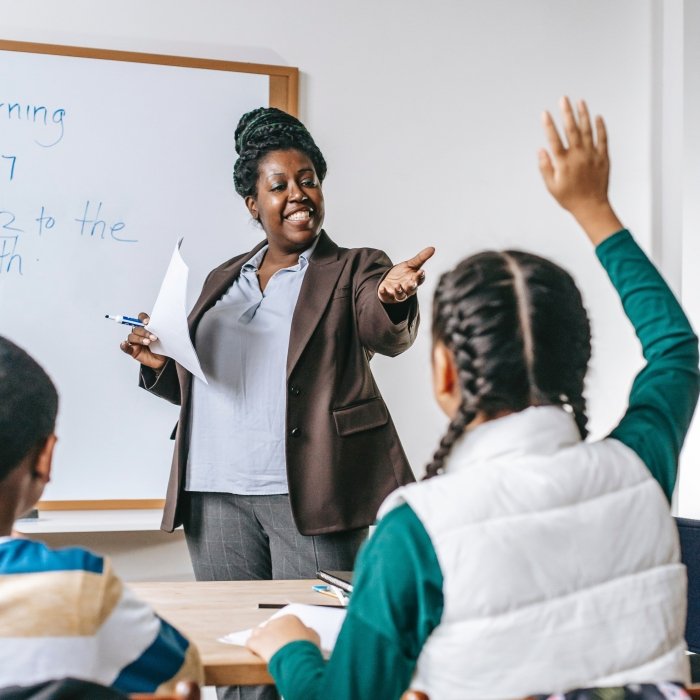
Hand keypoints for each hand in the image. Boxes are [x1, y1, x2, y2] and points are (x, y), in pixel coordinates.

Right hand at [119, 312, 166, 369]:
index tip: (147, 322)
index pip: (141, 318)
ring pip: (132, 337)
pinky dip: (124, 345)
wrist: (163, 360)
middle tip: (153, 337)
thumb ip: (160, 331)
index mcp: (146, 327)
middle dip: (145, 332)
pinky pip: (125, 347)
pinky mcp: (133, 351)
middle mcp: (140, 333)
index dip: (143, 318)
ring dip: (139, 339)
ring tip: (148, 343)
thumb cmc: (163, 348)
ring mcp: (135, 342)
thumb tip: (160, 325)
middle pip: (136, 329)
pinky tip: (124, 344)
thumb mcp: (163, 338)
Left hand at [246, 615, 320, 662]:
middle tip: (277, 647)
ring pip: (258, 632)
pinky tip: (255, 653)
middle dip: (273, 636)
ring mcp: (266, 631)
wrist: (296, 657)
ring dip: (260, 639)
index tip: (287, 641)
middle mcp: (276, 622)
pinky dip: (251, 648)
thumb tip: (306, 632)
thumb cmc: (305, 647)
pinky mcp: (257, 642)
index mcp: (290, 619)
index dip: (286, 633)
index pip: (285, 623)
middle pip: (271, 627)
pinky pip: (250, 643)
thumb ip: (308, 632)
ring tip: (264, 649)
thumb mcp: (313, 636)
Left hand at [378, 246, 434, 303]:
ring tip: (397, 286)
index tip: (421, 271)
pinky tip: (382, 289)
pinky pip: (386, 296)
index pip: (420, 280)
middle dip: (411, 286)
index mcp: (414, 281)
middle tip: (412, 282)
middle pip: (411, 289)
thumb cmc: (402, 273)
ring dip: (399, 291)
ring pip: (400, 296)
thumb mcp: (410, 264)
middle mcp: (407, 289)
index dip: (420, 276)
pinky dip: (384, 293)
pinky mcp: (387, 296)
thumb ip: (421, 258)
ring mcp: (397, 294)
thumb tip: (433, 248)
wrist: (389, 281)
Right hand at [539, 97, 622, 244]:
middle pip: (571, 130)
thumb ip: (545, 167)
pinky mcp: (603, 157)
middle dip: (566, 113)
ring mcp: (592, 155)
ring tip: (580, 102)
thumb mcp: (551, 186)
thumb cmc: (569, 198)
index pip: (554, 140)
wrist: (591, 206)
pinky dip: (600, 127)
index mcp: (563, 163)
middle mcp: (578, 156)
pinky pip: (602, 138)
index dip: (549, 126)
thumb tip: (541, 150)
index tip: (545, 113)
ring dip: (583, 115)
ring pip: (588, 130)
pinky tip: (597, 117)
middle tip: (563, 99)